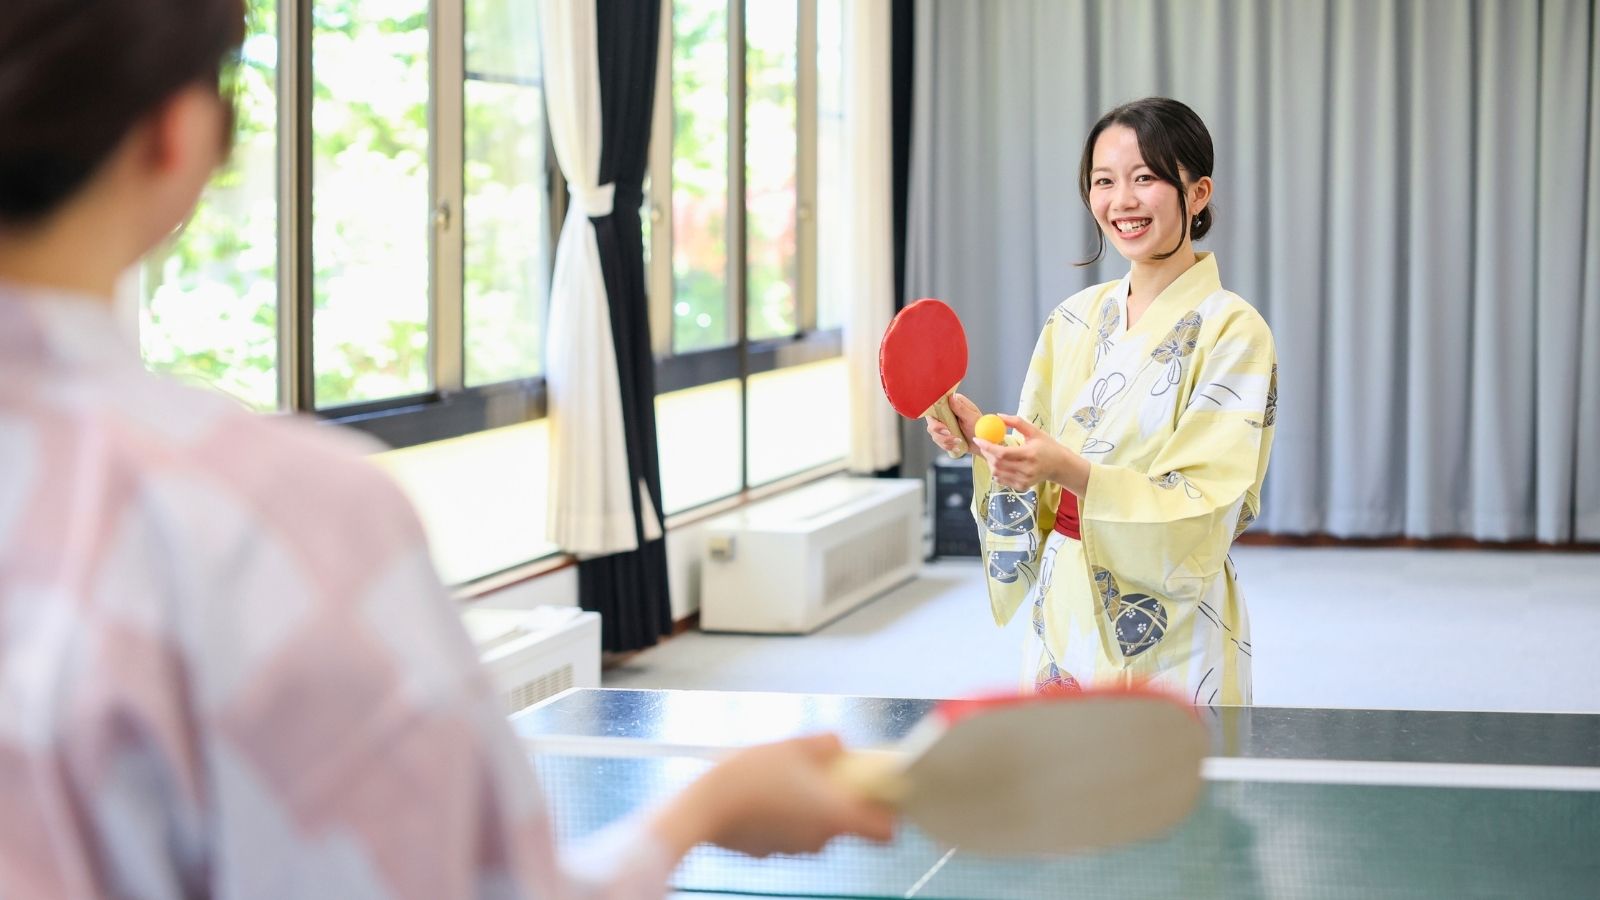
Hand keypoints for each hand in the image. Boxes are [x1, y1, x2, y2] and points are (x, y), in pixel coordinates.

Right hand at [654, 734, 896, 858]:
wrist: (703, 808)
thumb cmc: (751, 776)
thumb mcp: (794, 745)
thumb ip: (827, 745)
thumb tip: (838, 746)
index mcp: (836, 815)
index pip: (886, 832)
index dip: (888, 813)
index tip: (877, 792)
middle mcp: (821, 839)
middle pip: (845, 821)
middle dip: (836, 795)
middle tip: (817, 769)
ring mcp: (795, 849)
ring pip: (815, 824)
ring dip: (807, 802)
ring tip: (781, 776)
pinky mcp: (770, 851)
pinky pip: (788, 830)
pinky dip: (783, 814)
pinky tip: (762, 793)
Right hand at [925, 392, 980, 454]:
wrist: (983, 444)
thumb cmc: (980, 428)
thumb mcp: (971, 417)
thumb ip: (960, 408)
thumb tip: (951, 396)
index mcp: (953, 404)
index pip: (936, 405)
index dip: (935, 415)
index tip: (943, 425)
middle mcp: (946, 413)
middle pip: (931, 420)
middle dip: (938, 430)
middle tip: (949, 434)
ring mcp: (944, 424)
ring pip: (933, 433)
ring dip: (944, 440)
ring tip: (958, 441)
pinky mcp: (944, 435)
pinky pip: (938, 441)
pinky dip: (946, 446)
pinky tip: (956, 447)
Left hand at [972, 414, 1084, 493]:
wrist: (1060, 466)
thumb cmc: (1047, 446)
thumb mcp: (1035, 431)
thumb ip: (1017, 422)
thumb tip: (998, 416)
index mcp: (1029, 455)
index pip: (1002, 453)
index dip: (987, 446)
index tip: (978, 439)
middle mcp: (1026, 470)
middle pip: (997, 464)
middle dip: (987, 453)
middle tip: (984, 444)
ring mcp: (1024, 480)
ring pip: (997, 473)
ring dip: (990, 462)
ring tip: (994, 453)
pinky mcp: (1022, 487)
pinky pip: (1002, 480)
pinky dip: (996, 471)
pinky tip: (1000, 463)